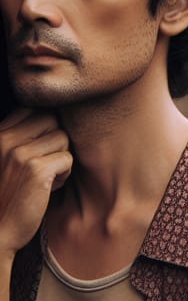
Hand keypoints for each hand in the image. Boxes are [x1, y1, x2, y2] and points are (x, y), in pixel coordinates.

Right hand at [0, 109, 71, 258]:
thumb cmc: (9, 192)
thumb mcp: (8, 157)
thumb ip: (24, 135)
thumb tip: (56, 113)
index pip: (35, 108)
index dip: (45, 127)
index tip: (38, 149)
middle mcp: (5, 139)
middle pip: (52, 119)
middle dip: (56, 141)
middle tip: (43, 164)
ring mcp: (19, 153)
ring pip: (63, 137)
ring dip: (61, 158)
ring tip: (44, 177)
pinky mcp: (35, 169)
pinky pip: (68, 158)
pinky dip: (65, 173)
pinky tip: (49, 187)